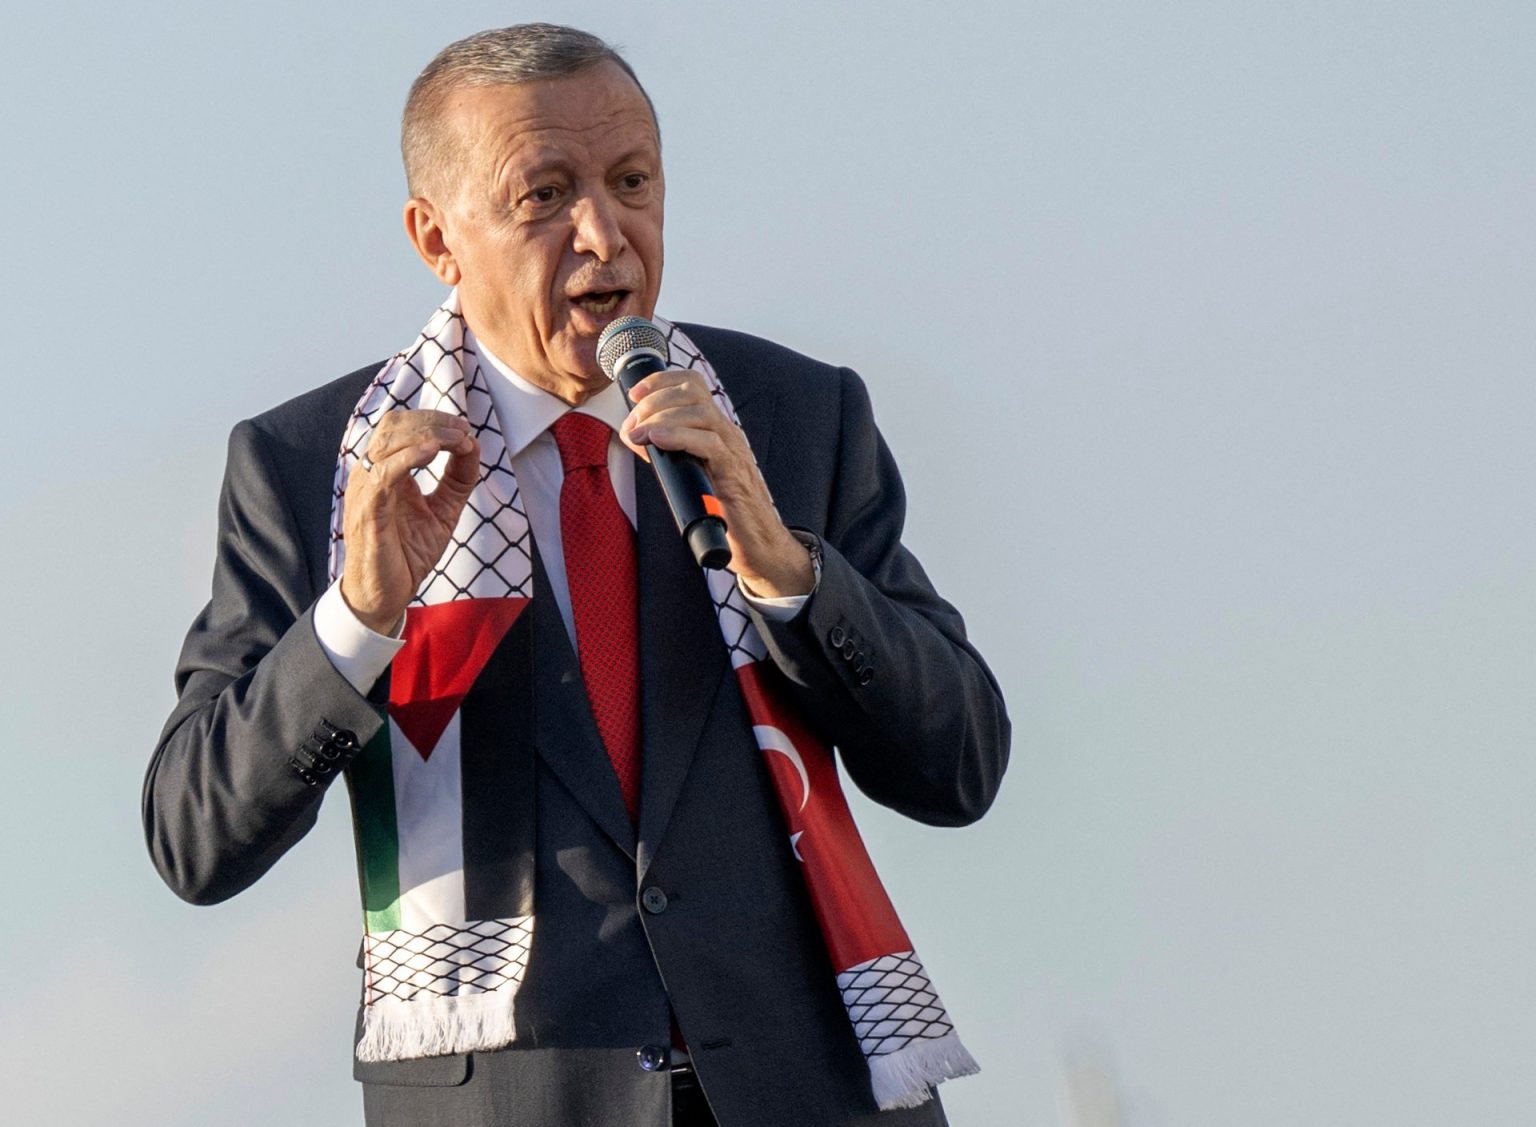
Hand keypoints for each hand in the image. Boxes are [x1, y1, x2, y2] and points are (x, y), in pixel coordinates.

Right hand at [340, 410, 479, 633]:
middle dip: (432, 421)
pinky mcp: (367, 510)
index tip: (465, 430)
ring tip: (456, 439)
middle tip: (463, 430)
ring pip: (388, 442)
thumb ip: (458, 478)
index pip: (403, 427)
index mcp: (386, 470)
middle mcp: (371, 474)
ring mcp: (366, 489)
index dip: (434, 420)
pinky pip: (382, 474)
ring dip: (426, 434)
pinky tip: (431, 453)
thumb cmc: (407, 552)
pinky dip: (407, 457)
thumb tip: (473, 444)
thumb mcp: (443, 509)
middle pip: (394, 425)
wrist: (386, 594)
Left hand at [620, 370, 813, 597]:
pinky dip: (679, 436)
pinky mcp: (734, 473)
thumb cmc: (724, 511)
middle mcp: (726, 433)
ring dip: (661, 418)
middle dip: (654, 400)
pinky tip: (657, 441)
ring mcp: (733, 451)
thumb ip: (667, 452)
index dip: (661, 381)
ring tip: (638, 434)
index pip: (692, 385)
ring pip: (700, 412)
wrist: (758, 543)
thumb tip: (636, 436)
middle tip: (632, 424)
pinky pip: (709, 443)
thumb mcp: (689, 473)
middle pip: (692, 392)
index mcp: (716, 429)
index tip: (634, 394)